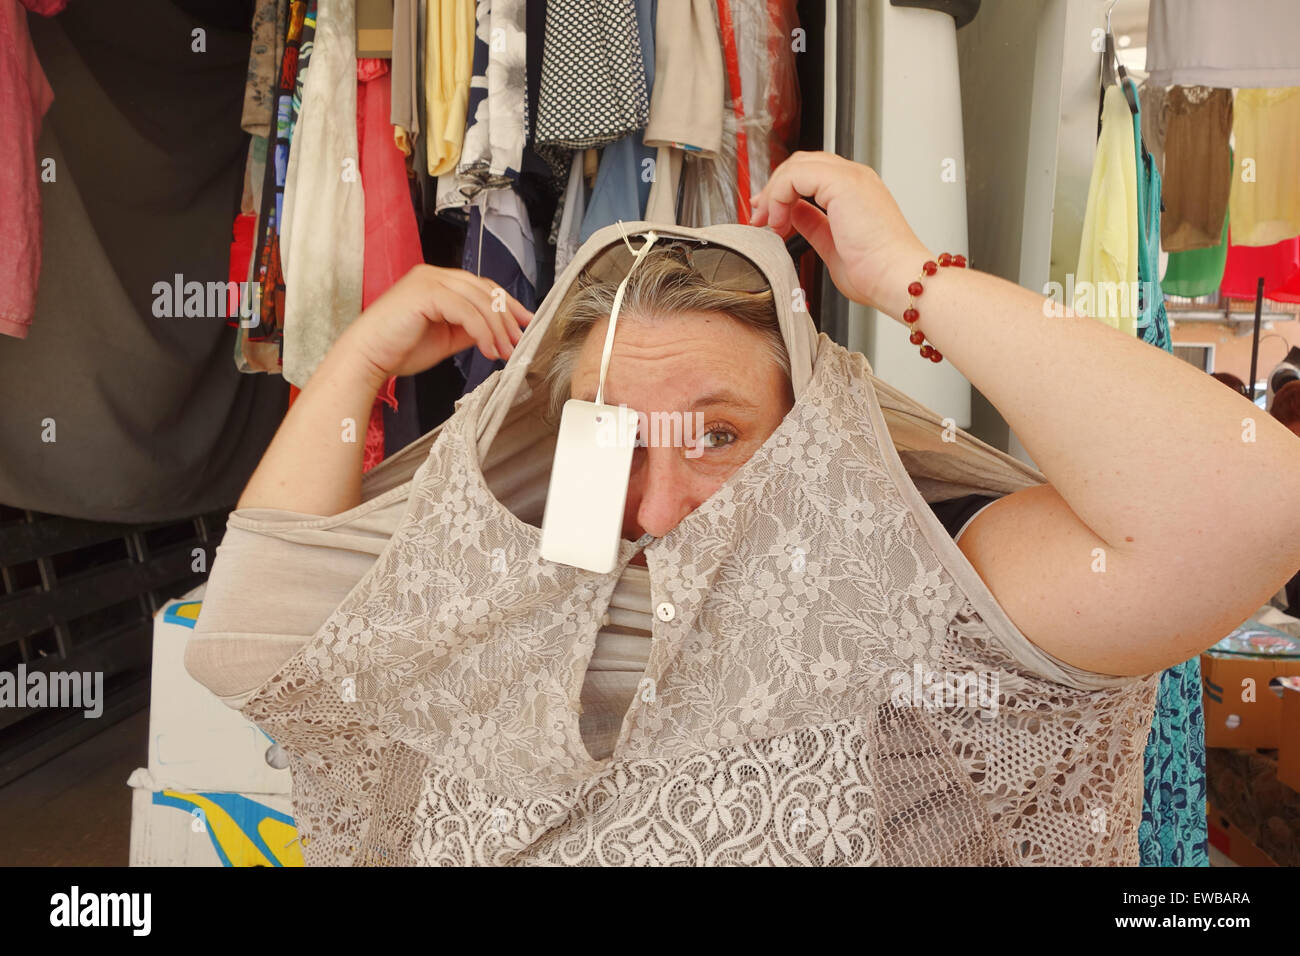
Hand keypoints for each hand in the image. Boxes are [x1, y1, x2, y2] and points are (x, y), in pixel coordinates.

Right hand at [344, 265, 532, 378]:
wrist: (366, 358)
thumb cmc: (397, 349)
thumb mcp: (445, 338)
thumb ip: (469, 329)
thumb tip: (497, 332)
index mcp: (437, 281)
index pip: (482, 287)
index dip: (507, 305)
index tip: (525, 323)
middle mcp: (434, 274)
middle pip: (485, 290)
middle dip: (507, 318)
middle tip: (519, 343)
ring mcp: (429, 280)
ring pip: (479, 300)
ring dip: (498, 329)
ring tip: (505, 352)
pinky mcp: (426, 292)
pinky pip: (466, 311)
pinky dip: (482, 331)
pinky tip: (488, 349)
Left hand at [750, 151, 930, 316]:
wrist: (896, 278)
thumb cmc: (876, 273)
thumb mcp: (832, 245)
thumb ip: (812, 225)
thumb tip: (793, 215)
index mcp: (856, 191)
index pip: (811, 175)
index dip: (783, 192)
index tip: (768, 218)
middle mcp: (855, 178)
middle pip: (801, 164)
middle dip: (773, 188)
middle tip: (759, 216)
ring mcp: (851, 177)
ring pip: (796, 165)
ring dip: (774, 192)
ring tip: (767, 221)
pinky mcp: (842, 183)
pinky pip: (796, 175)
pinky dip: (779, 195)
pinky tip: (779, 220)